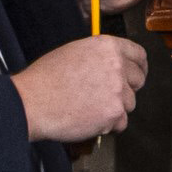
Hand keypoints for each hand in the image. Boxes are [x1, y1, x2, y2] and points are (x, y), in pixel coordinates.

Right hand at [15, 34, 149, 145]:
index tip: (138, 74)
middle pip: (138, 80)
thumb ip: (100, 57)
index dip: (140, 67)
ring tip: (89, 108)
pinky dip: (108, 125)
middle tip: (108, 97)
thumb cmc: (45, 79)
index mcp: (108, 47)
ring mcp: (118, 90)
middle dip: (126, 90)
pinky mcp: (114, 113)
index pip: (138, 54)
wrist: (32, 102)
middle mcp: (117, 66)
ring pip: (130, 103)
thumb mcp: (74, 52)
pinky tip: (89, 119)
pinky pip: (121, 123)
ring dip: (115, 109)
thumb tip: (113, 64)